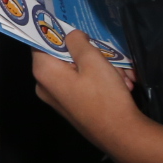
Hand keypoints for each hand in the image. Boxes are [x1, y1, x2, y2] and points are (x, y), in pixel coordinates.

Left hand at [33, 29, 141, 152]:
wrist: (121, 135)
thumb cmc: (104, 95)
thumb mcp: (92, 60)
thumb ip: (77, 42)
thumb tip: (71, 35)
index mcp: (43, 72)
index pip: (40, 41)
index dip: (57, 31)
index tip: (74, 27)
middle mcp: (44, 85)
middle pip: (62, 56)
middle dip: (89, 53)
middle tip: (110, 57)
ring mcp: (57, 98)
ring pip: (76, 70)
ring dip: (100, 68)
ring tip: (122, 75)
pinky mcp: (70, 107)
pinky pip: (81, 84)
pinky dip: (100, 80)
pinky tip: (120, 84)